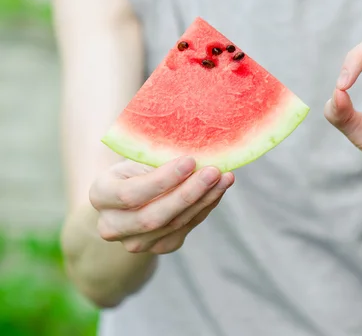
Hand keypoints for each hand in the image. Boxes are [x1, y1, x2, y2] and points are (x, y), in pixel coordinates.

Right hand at [89, 157, 233, 253]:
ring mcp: (135, 242)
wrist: (134, 194)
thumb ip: (159, 155)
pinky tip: (219, 189)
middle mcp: (112, 225)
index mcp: (100, 195)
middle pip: (154, 217)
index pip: (130, 194)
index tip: (190, 160)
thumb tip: (197, 149)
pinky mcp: (160, 247)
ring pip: (174, 224)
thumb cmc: (138, 166)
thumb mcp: (139, 156)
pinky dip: (206, 206)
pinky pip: (187, 227)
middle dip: (188, 193)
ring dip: (204, 199)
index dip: (163, 180)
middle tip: (213, 171)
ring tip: (225, 177)